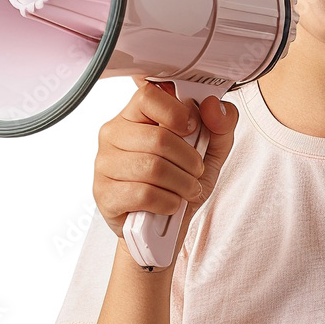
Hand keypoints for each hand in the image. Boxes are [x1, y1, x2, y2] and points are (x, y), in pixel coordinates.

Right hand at [93, 79, 238, 263]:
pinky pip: (143, 194)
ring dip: (182, 183)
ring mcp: (104, 163)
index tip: (192, 129)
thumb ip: (221, 123)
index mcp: (136, 114)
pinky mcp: (104, 193)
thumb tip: (212, 106)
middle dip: (189, 160)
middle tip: (196, 171)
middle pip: (158, 139)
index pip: (150, 96)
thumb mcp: (211, 150)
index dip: (177, 113)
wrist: (163, 227)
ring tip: (187, 189)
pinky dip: (168, 201)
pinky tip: (171, 203)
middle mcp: (114, 133)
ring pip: (152, 168)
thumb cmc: (180, 181)